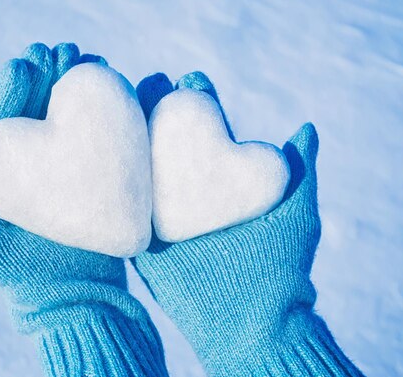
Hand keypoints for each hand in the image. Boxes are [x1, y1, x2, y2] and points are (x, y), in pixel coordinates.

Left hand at [0, 43, 167, 376]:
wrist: (78, 297)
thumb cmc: (25, 274)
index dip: (11, 87)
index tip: (28, 62)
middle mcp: (23, 162)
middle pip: (33, 107)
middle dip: (48, 74)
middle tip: (63, 50)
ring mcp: (58, 165)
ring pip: (65, 114)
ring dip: (77, 84)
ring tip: (92, 61)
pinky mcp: (91, 172)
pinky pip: (96, 134)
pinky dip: (105, 110)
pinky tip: (117, 90)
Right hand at [132, 72, 362, 375]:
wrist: (247, 323)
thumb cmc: (277, 268)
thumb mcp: (296, 216)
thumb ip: (300, 172)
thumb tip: (306, 127)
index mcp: (222, 176)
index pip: (206, 126)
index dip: (198, 99)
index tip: (191, 78)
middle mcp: (190, 187)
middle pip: (166, 136)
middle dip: (156, 106)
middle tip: (145, 83)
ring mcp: (163, 210)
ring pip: (140, 163)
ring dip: (126, 133)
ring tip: (114, 103)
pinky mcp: (142, 234)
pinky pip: (122, 204)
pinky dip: (110, 180)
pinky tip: (96, 151)